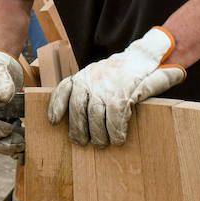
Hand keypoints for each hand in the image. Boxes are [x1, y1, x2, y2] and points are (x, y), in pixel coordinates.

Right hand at [0, 50, 24, 155]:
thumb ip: (0, 81)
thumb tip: (5, 97)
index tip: (8, 128)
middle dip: (7, 143)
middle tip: (23, 142)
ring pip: (0, 145)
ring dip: (14, 145)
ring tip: (27, 140)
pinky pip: (7, 143)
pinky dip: (17, 144)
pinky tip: (28, 140)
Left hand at [48, 27, 186, 144]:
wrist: (146, 57)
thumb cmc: (121, 73)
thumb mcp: (99, 74)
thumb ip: (87, 89)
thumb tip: (77, 116)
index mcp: (84, 75)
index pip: (64, 89)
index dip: (57, 106)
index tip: (53, 122)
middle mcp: (91, 79)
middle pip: (78, 108)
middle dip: (78, 128)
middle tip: (81, 142)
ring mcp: (107, 86)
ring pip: (95, 115)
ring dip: (98, 134)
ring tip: (101, 143)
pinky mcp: (123, 92)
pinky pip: (115, 117)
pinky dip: (116, 131)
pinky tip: (118, 138)